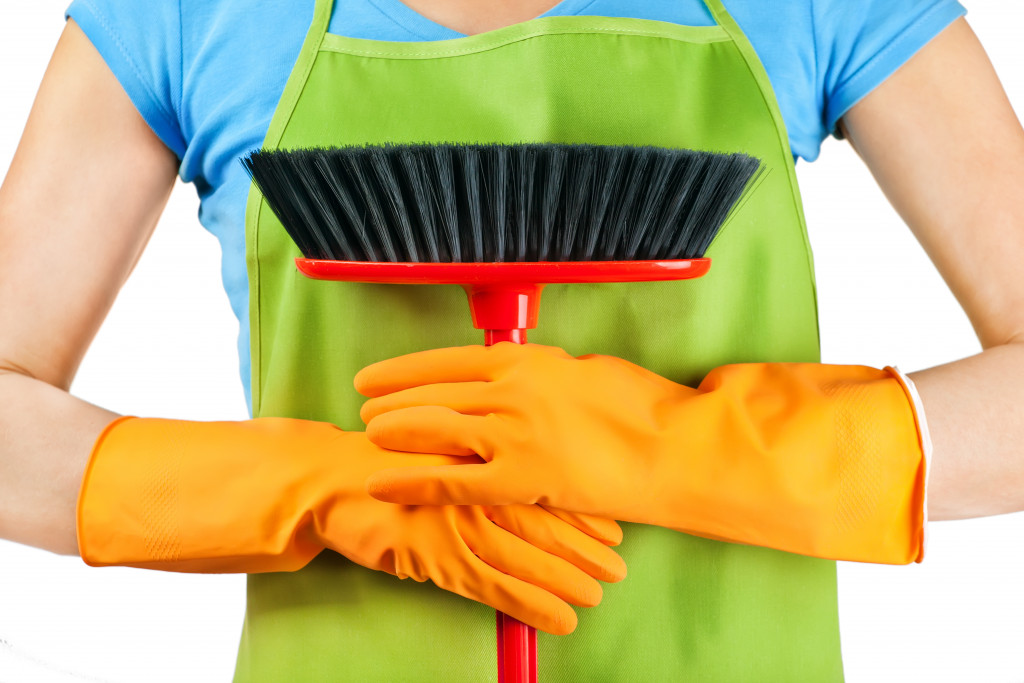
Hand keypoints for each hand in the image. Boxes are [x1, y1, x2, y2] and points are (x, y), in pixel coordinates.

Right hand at [77, 416, 625, 633]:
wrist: (329, 478)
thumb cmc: (384, 460)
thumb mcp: (436, 446)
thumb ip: (478, 456)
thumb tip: (521, 463)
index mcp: (479, 452)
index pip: (542, 482)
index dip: (582, 509)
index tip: (615, 525)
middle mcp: (475, 484)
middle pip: (543, 521)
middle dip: (585, 548)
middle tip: (618, 566)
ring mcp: (456, 521)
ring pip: (526, 556)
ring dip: (566, 579)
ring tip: (597, 596)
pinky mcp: (436, 555)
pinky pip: (494, 587)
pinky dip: (531, 604)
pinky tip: (560, 619)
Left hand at [355, 343, 927, 563]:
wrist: (671, 446)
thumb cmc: (638, 406)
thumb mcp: (583, 371)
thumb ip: (540, 374)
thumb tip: (519, 376)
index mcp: (525, 361)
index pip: (447, 362)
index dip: (405, 370)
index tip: (378, 375)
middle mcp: (509, 391)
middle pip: (432, 393)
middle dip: (392, 399)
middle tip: (363, 403)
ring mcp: (511, 434)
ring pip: (435, 430)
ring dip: (396, 432)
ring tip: (369, 434)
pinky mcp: (519, 479)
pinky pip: (451, 482)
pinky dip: (412, 482)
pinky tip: (384, 483)